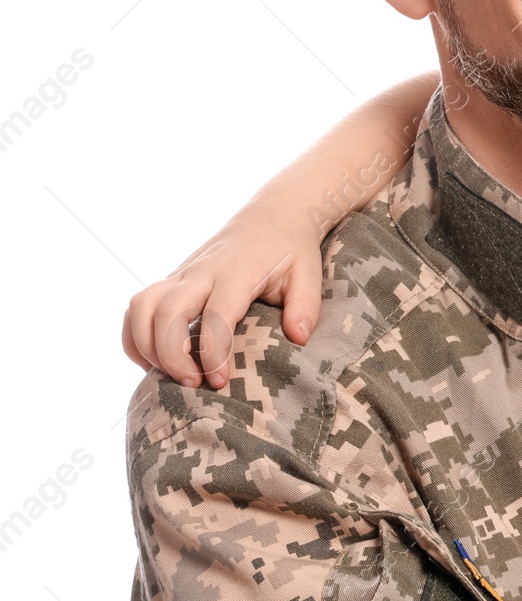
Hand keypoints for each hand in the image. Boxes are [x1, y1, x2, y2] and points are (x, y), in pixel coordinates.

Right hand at [122, 215, 325, 388]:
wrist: (272, 217)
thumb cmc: (291, 251)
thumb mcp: (308, 275)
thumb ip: (305, 306)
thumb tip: (299, 338)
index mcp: (238, 272)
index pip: (216, 314)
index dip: (212, 352)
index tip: (219, 381)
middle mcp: (203, 271)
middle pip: (167, 311)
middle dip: (171, 355)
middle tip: (192, 384)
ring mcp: (182, 273)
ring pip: (142, 306)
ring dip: (145, 346)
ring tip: (171, 375)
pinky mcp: (171, 279)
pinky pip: (137, 306)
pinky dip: (133, 336)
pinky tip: (152, 361)